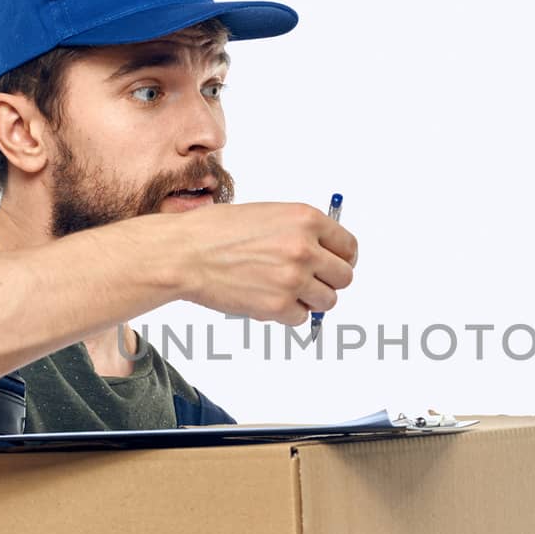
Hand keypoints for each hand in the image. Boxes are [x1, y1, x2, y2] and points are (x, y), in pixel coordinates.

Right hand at [171, 201, 356, 326]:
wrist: (185, 253)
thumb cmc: (217, 232)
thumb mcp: (268, 215)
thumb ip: (300, 232)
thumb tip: (324, 253)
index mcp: (306, 219)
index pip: (349, 247)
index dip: (343, 258)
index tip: (335, 264)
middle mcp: (305, 249)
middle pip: (344, 277)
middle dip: (329, 282)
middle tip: (311, 282)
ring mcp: (293, 279)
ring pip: (327, 301)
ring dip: (310, 300)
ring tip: (285, 291)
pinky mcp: (278, 307)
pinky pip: (301, 318)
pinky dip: (287, 314)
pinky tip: (267, 298)